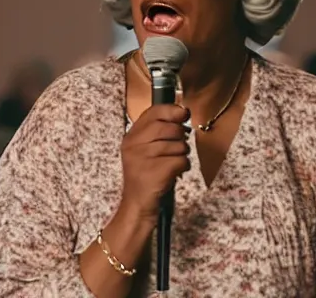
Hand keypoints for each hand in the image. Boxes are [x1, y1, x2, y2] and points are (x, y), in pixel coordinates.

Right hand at [120, 104, 189, 221]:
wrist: (137, 205)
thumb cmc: (147, 174)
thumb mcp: (144, 149)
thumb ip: (159, 129)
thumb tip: (183, 112)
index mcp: (131, 136)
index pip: (153, 112)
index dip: (172, 110)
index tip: (184, 114)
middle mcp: (134, 145)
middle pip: (169, 127)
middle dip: (180, 136)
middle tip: (178, 146)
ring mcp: (143, 159)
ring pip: (178, 145)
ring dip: (182, 153)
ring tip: (173, 162)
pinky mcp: (155, 172)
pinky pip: (181, 161)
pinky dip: (183, 166)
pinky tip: (175, 173)